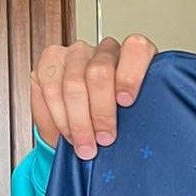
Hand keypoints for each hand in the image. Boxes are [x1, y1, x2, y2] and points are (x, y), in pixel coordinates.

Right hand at [30, 34, 157, 157]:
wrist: (87, 121)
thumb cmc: (119, 117)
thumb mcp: (136, 116)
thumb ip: (144, 114)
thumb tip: (144, 134)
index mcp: (134, 57)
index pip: (136, 49)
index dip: (130, 75)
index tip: (126, 102)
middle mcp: (106, 50)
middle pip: (100, 72)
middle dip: (101, 112)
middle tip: (105, 139)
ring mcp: (77, 53)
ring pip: (74, 84)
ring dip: (79, 121)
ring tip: (86, 145)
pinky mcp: (51, 60)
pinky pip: (52, 89)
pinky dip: (60, 118)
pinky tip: (69, 134)